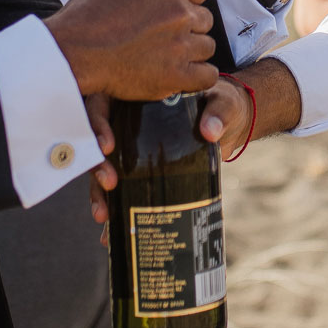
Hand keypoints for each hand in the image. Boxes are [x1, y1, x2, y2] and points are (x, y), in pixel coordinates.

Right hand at [46, 0, 217, 99]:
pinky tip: (182, 75)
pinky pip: (207, 76)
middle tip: (167, 36)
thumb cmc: (86, 13)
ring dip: (191, 52)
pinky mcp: (176, 75)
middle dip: (189, 27)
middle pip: (205, 20)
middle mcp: (180, 11)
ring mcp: (181, 44)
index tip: (177, 9)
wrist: (72, 51)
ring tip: (169, 56)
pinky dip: (197, 77)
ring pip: (206, 47)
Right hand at [87, 81, 246, 234]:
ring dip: (99, 192)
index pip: (103, 105)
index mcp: (137, 97)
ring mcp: (131, 148)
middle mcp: (126, 121)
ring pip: (104, 168)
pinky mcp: (140, 171)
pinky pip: (122, 188)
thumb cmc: (222, 104)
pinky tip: (110, 230)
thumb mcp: (222, 103)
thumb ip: (217, 113)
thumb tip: (209, 131)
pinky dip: (116, 209)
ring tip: (103, 215)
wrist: (230, 126)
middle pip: (97, 141)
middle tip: (109, 183)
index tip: (108, 146)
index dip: (98, 124)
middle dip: (97, 165)